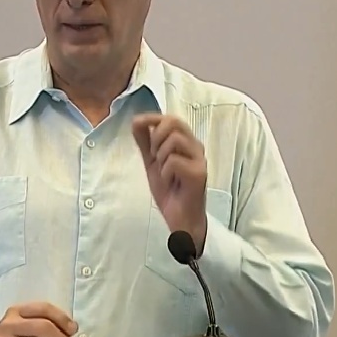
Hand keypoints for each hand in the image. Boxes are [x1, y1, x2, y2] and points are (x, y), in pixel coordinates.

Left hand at [132, 113, 208, 254]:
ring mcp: (199, 159)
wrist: (179, 218)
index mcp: (186, 142)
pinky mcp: (199, 173)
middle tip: (154, 157)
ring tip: (164, 172)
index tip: (138, 124)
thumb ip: (145, 142)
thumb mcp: (152, 162)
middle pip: (174, 123)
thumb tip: (136, 120)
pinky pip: (174, 160)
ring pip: (174, 140)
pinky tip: (170, 182)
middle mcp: (195, 147)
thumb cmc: (170, 190)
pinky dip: (165, 172)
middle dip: (156, 137)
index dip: (153, 118)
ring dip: (161, 156)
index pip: (171, 119)